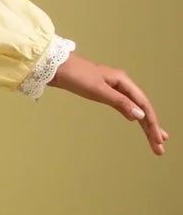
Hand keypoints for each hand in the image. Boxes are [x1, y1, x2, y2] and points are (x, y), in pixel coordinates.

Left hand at [50, 54, 168, 154]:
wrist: (54, 67)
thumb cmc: (75, 76)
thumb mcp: (98, 90)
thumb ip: (119, 103)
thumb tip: (139, 115)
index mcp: (123, 81)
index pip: (143, 105)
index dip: (152, 123)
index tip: (159, 140)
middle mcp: (121, 84)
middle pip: (141, 107)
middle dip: (151, 127)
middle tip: (160, 147)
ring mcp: (113, 87)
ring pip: (133, 107)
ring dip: (144, 123)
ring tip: (155, 138)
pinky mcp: (103, 91)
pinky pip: (123, 105)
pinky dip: (131, 114)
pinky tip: (135, 120)